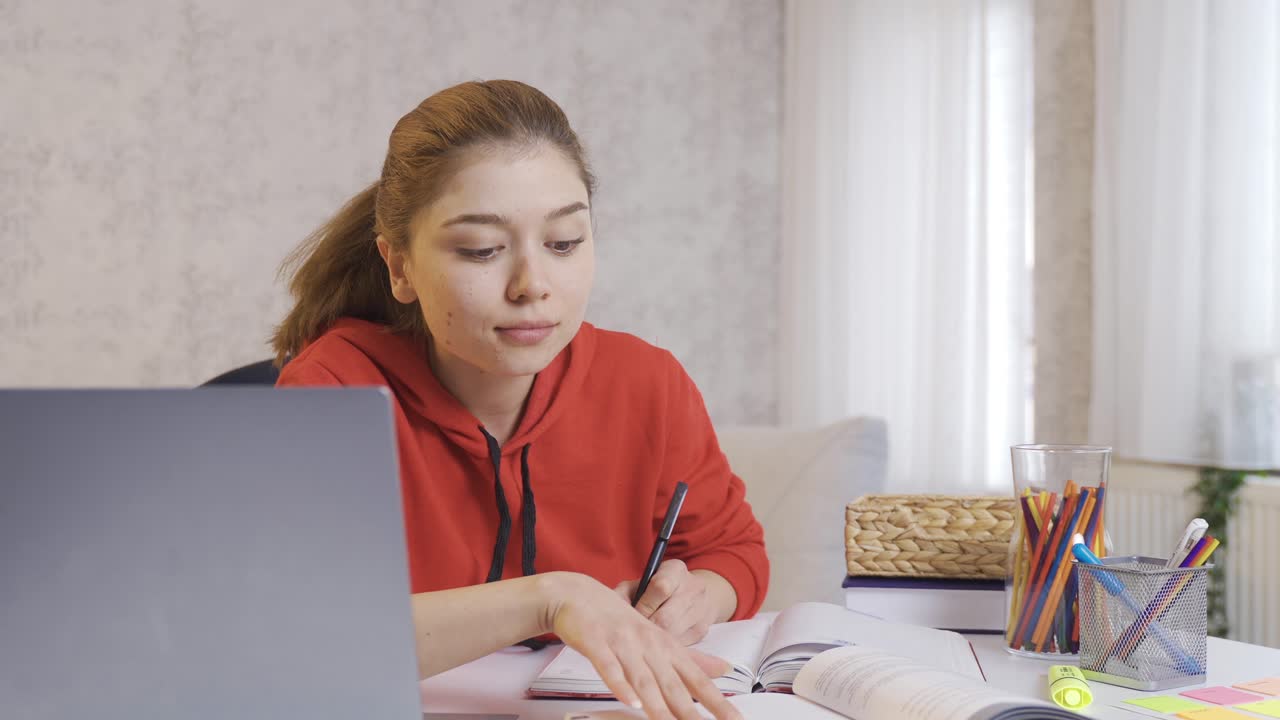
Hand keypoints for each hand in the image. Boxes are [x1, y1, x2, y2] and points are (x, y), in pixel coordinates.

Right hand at [542, 572, 741, 719]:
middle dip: (691, 713)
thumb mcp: (657, 637)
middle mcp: (649, 644)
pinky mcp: (596, 643)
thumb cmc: (618, 620)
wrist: (577, 594)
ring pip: (644, 680)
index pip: (697, 679)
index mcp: (666, 646)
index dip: (717, 703)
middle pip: (673, 684)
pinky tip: (632, 703)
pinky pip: (609, 668)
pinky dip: (621, 686)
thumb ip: (690, 658)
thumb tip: (724, 668)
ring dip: (659, 707)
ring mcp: (623, 643)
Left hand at [615, 559, 718, 644]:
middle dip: (647, 627)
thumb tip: (609, 614)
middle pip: (666, 617)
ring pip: (672, 634)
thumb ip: (623, 594)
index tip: (635, 612)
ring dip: (654, 640)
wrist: (694, 594)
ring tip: (643, 639)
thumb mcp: (640, 583)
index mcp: (676, 570)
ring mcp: (700, 610)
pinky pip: (680, 645)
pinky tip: (656, 643)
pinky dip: (664, 647)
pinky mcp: (702, 630)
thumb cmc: (657, 589)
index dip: (644, 604)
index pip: (661, 587)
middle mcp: (693, 588)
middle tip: (635, 632)